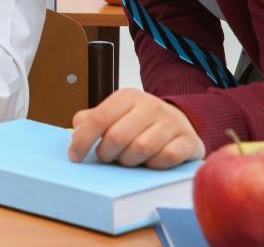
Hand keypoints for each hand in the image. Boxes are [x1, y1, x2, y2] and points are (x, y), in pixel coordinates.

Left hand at [68, 88, 204, 168]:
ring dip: (129, 161)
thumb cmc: (139, 123)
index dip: (82, 141)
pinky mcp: (189, 141)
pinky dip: (154, 165)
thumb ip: (92, 120)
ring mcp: (172, 122)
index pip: (98, 119)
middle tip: (108, 158)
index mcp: (127, 97)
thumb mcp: (115, 114)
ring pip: (141, 149)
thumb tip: (77, 130)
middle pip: (118, 137)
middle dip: (107, 154)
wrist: (179, 122)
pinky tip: (150, 163)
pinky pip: (166, 158)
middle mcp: (150, 105)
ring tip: (128, 160)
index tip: (74, 157)